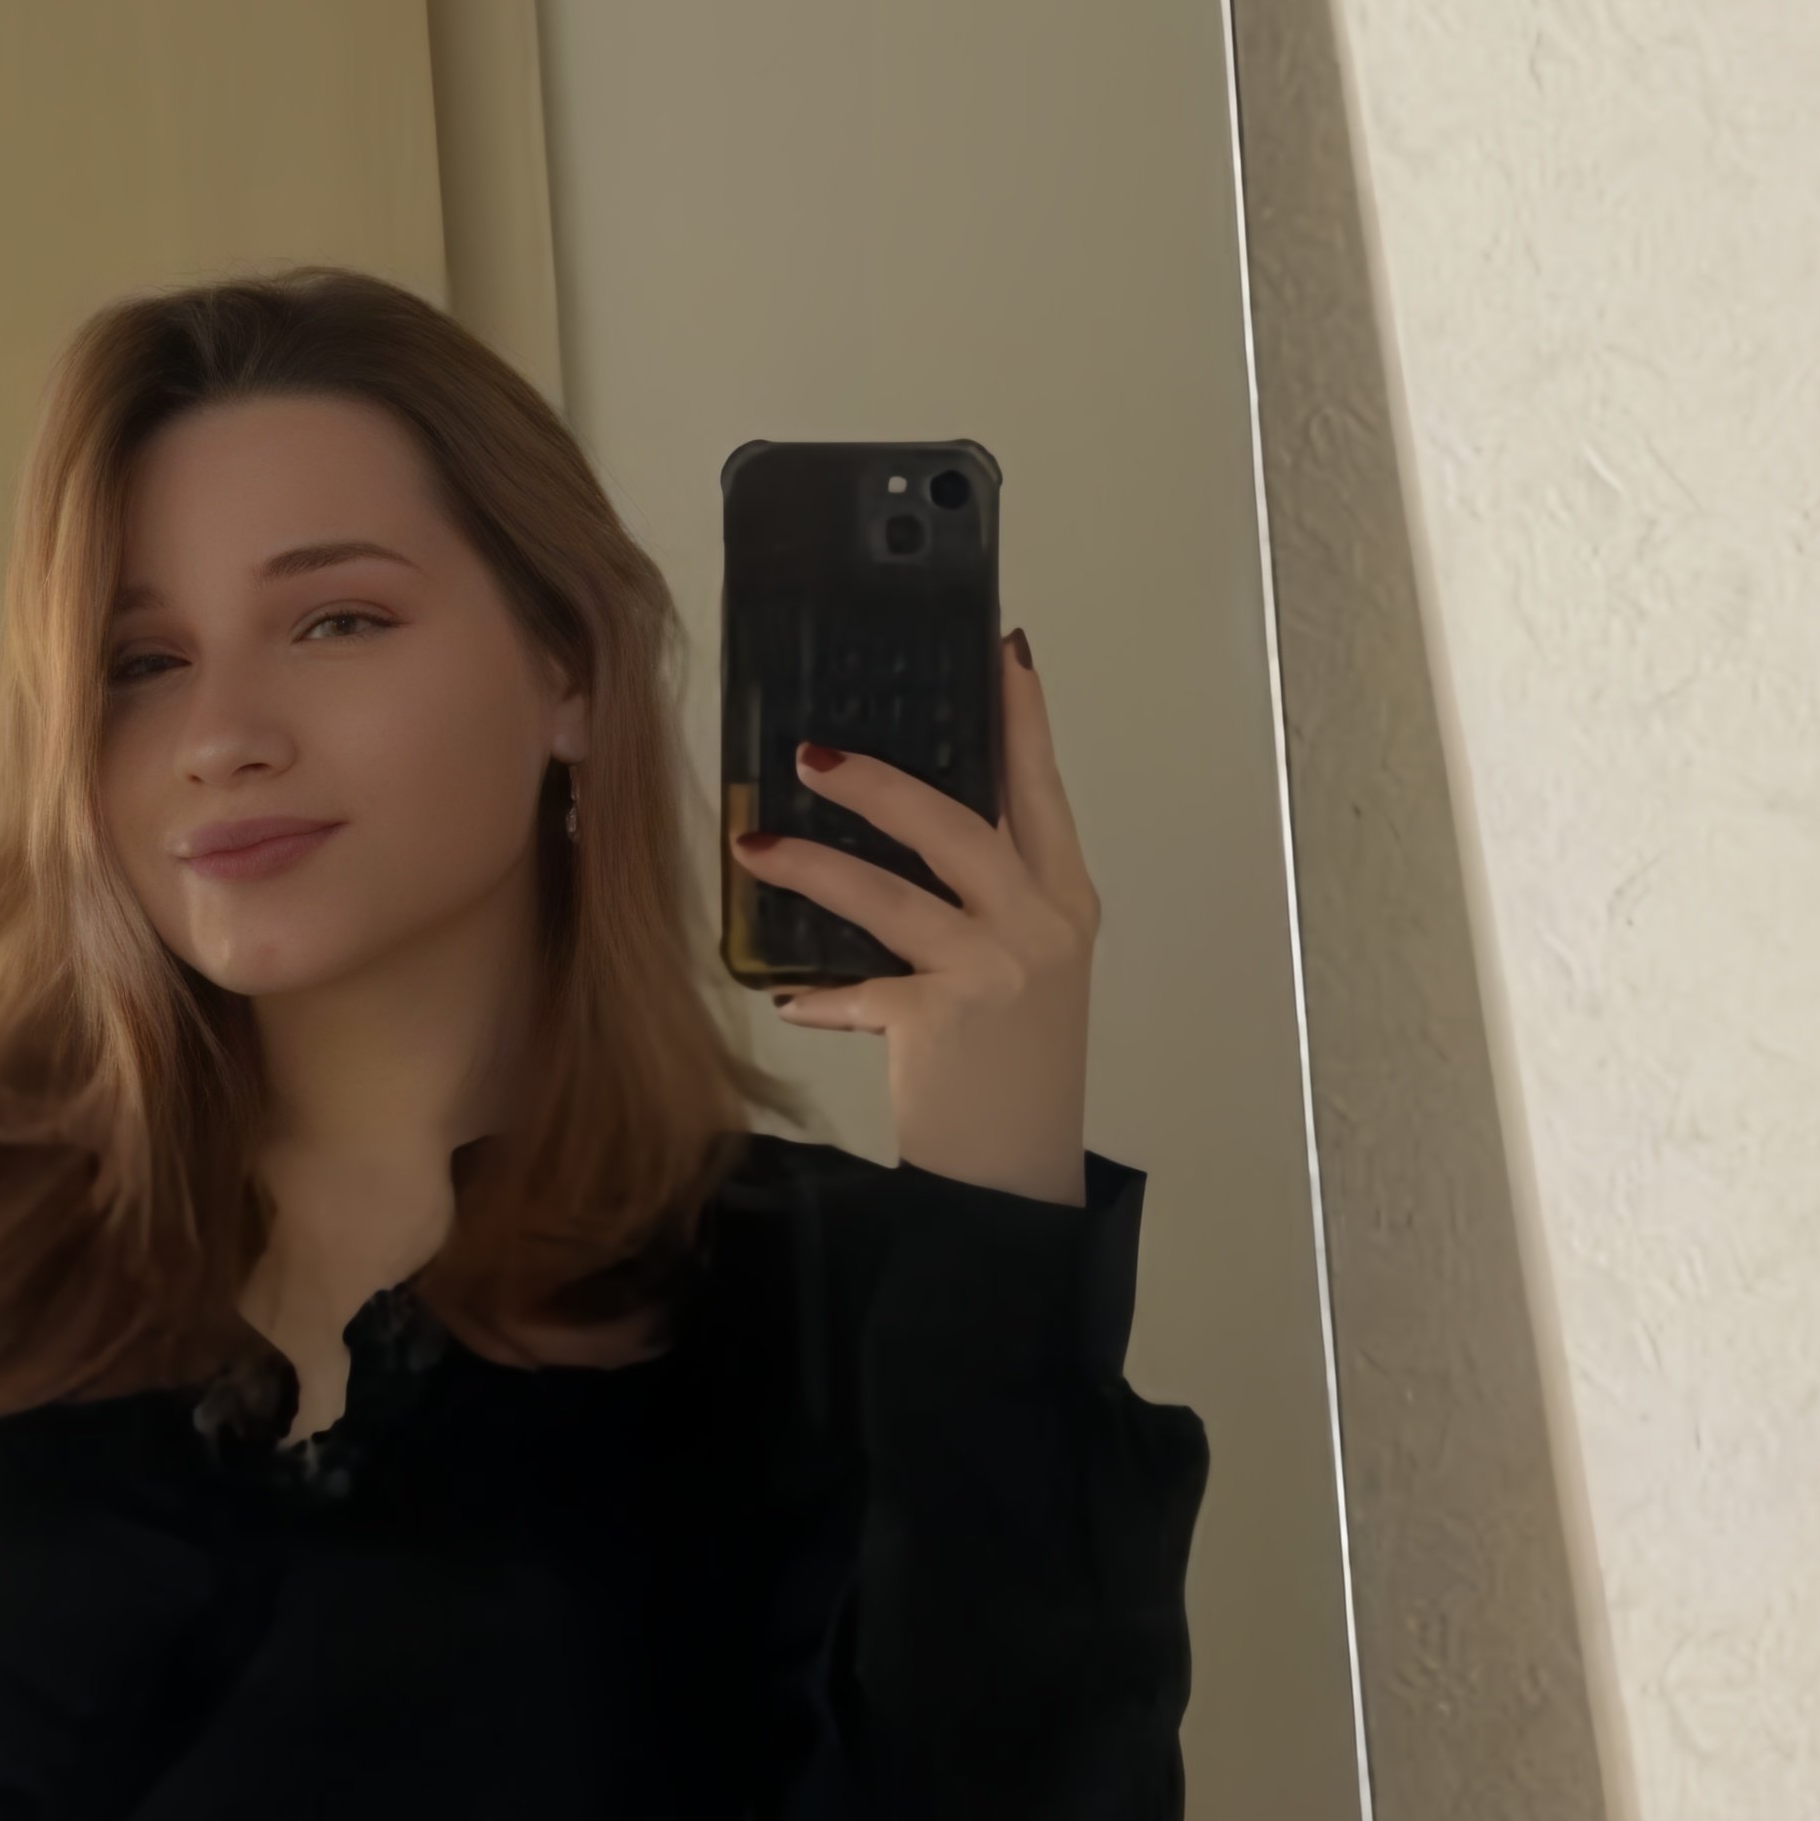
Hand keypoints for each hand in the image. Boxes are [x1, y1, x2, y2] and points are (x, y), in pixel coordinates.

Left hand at [729, 633, 1096, 1203]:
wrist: (1017, 1172)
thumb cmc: (1011, 1061)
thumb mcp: (1019, 964)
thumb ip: (979, 897)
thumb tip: (893, 824)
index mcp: (1064, 896)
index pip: (1040, 787)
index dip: (1020, 719)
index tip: (1001, 648)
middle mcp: (1041, 923)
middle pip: (957, 823)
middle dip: (879, 782)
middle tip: (809, 750)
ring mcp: (997, 971)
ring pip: (895, 895)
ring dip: (817, 866)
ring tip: (755, 843)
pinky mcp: (946, 1021)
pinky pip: (863, 990)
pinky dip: (821, 992)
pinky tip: (786, 993)